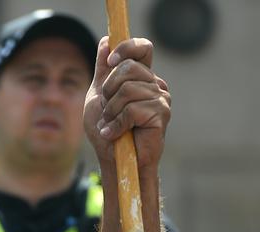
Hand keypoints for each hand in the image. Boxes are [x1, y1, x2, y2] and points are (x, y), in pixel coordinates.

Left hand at [84, 36, 170, 169]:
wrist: (116, 162)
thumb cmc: (109, 133)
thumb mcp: (99, 98)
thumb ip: (103, 71)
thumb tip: (106, 41)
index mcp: (142, 78)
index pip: (142, 48)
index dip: (126, 48)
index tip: (110, 61)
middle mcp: (155, 85)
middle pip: (128, 68)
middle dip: (108, 90)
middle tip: (107, 110)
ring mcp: (160, 99)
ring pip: (127, 90)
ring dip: (111, 111)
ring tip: (111, 125)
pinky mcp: (160, 114)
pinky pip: (132, 109)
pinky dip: (116, 124)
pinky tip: (113, 134)